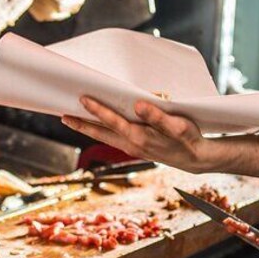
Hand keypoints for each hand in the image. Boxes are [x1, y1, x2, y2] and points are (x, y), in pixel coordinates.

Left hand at [61, 97, 208, 172]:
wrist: (196, 158)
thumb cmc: (188, 139)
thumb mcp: (178, 126)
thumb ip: (157, 116)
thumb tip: (138, 105)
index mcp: (139, 137)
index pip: (112, 121)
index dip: (97, 109)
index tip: (83, 98)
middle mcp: (131, 145)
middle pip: (100, 133)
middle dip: (81, 124)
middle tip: (62, 115)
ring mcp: (132, 148)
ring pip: (104, 137)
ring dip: (87, 129)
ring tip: (71, 119)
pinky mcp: (135, 148)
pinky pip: (112, 138)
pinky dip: (100, 131)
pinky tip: (97, 125)